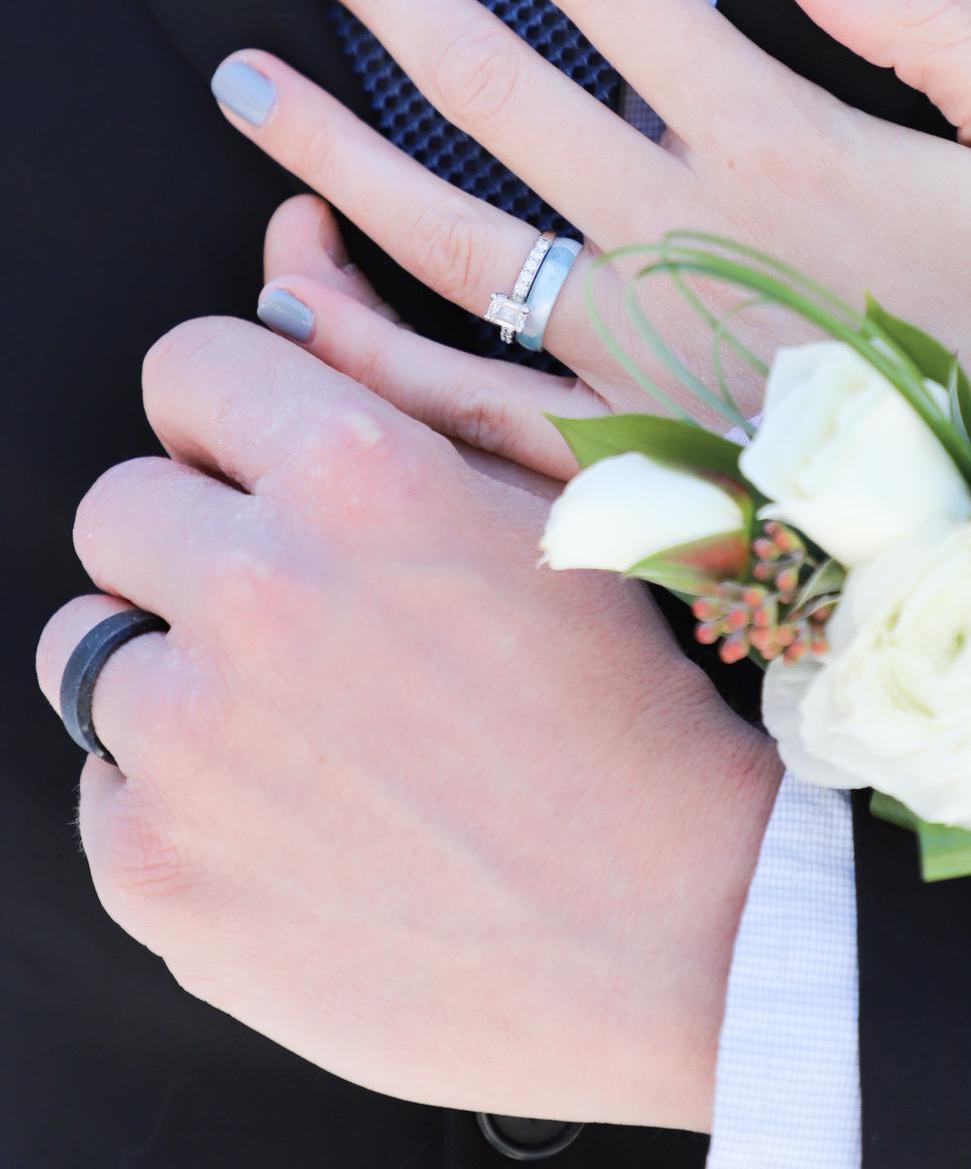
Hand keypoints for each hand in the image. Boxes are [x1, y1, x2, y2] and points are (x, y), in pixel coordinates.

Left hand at [35, 321, 777, 1126]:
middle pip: (118, 507)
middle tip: (298, 613)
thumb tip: (284, 248)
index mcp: (357, 476)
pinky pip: (102, 791)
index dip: (230, 415)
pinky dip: (176, 801)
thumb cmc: (628, 690)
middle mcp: (253, 595)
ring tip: (299, 727)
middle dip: (194, 543)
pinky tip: (295, 822)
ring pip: (90, 649)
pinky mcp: (155, 875)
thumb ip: (393, 358)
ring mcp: (189, 746)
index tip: (263, 469)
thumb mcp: (547, 491)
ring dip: (173, 673)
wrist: (674, 928)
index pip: (187, 366)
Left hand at [223, 0, 970, 524]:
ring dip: (336, 154)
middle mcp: (686, 245)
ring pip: (449, 243)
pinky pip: (473, 408)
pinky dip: (375, 355)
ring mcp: (644, 362)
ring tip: (245, 82)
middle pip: (493, 94)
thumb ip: (940, 25)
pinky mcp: (637, 464)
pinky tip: (292, 294)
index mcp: (783, 150)